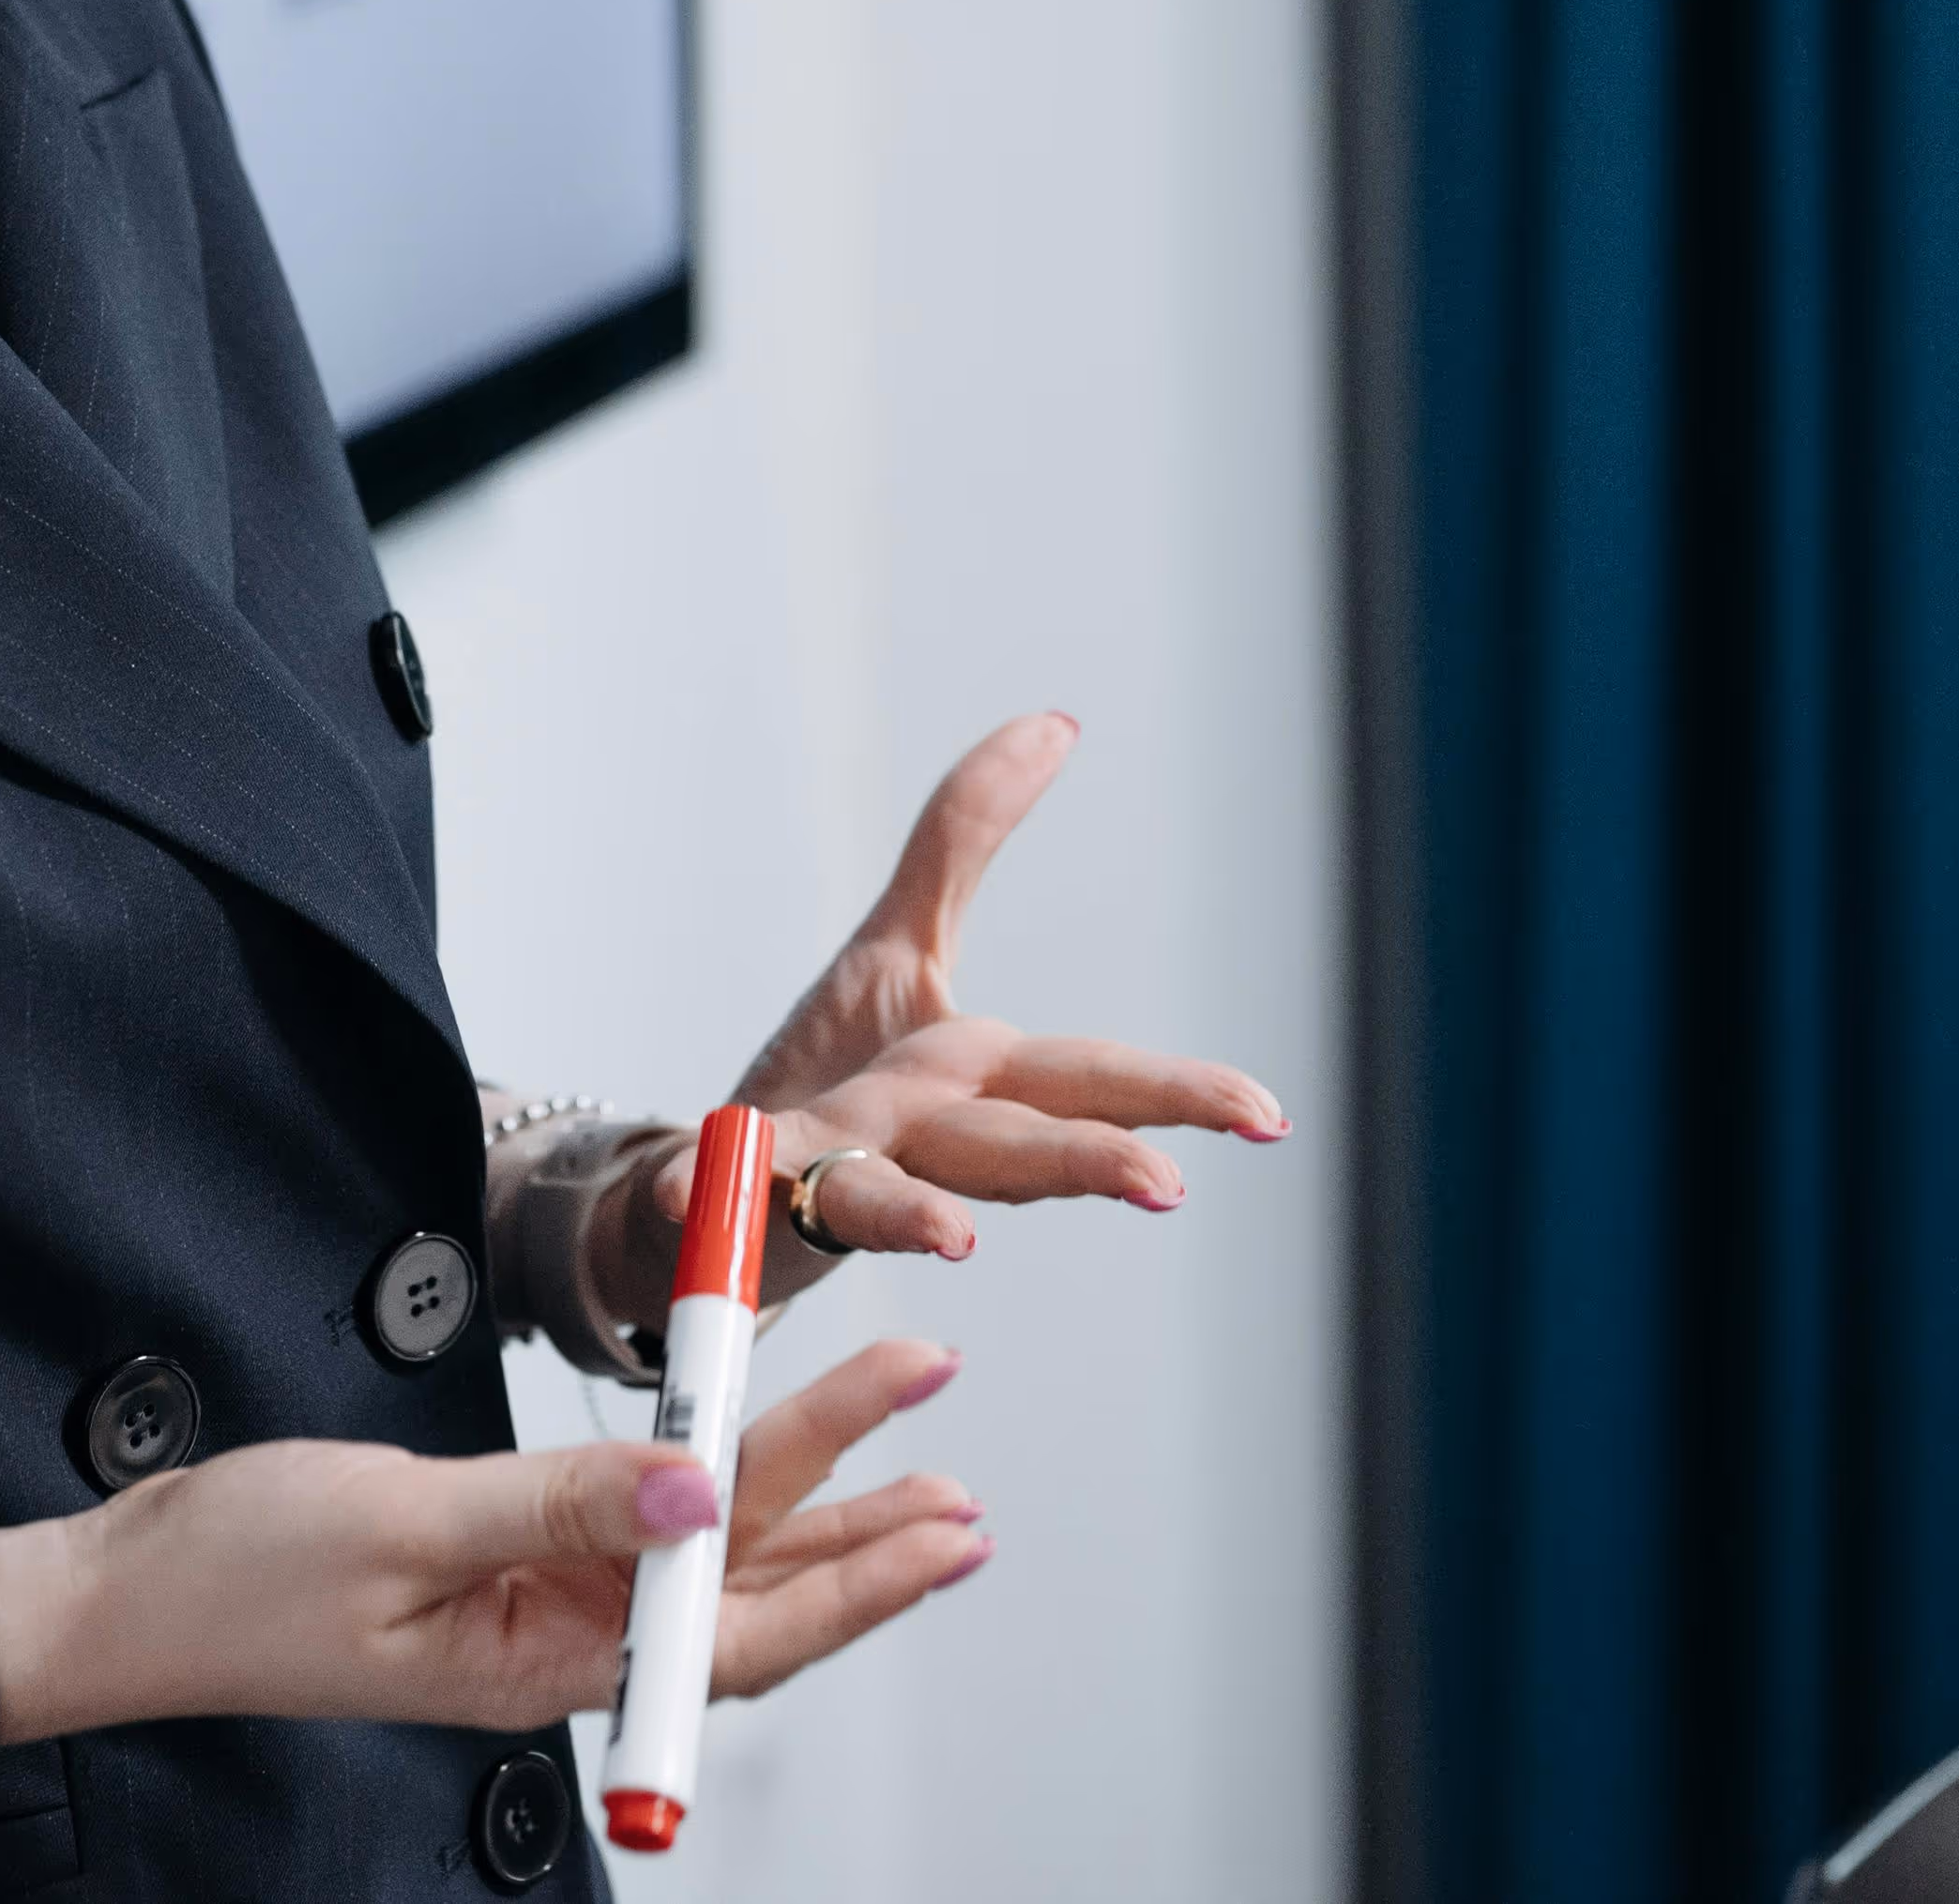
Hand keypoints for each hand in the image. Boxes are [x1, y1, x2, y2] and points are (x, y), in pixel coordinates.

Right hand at [0, 1338, 989, 1739]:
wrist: (122, 1595)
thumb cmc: (232, 1577)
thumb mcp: (399, 1525)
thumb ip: (556, 1505)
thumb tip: (701, 1489)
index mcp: (542, 1658)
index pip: (734, 1618)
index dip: (843, 1558)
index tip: (931, 1497)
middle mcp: (556, 1645)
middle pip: (745, 1595)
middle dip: (861, 1531)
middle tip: (958, 1467)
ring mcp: (532, 1610)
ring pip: (704, 1563)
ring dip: (809, 1511)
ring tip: (917, 1472)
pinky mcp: (501, 1566)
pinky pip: (637, 1534)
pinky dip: (710, 1488)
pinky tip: (759, 1466)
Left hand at [617, 714, 1287, 1294]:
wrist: (712, 1193)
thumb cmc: (835, 1079)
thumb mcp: (899, 940)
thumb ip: (969, 832)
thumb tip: (1055, 722)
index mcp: (974, 1076)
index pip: (1096, 1079)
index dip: (1182, 1092)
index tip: (1269, 1115)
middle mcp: (920, 1133)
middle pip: (1018, 1142)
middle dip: (1092, 1157)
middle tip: (1164, 1185)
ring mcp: (834, 1167)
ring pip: (890, 1191)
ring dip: (917, 1212)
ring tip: (955, 1237)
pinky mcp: (740, 1184)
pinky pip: (731, 1187)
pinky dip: (713, 1191)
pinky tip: (689, 1187)